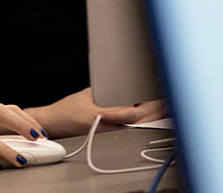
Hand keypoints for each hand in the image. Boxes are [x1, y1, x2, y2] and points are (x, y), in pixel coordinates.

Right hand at [25, 87, 165, 137]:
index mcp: (102, 115)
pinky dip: (140, 121)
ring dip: (149, 117)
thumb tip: (125, 89)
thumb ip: (107, 92)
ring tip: (162, 107)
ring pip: (135, 126)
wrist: (56, 123)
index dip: (149, 107)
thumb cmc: (68, 109)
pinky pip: (129, 127)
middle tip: (166, 102)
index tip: (159, 99)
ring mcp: (109, 132)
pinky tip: (148, 116)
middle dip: (154, 112)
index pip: (132, 113)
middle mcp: (107, 127)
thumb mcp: (88, 94)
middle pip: (138, 122)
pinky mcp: (109, 134)